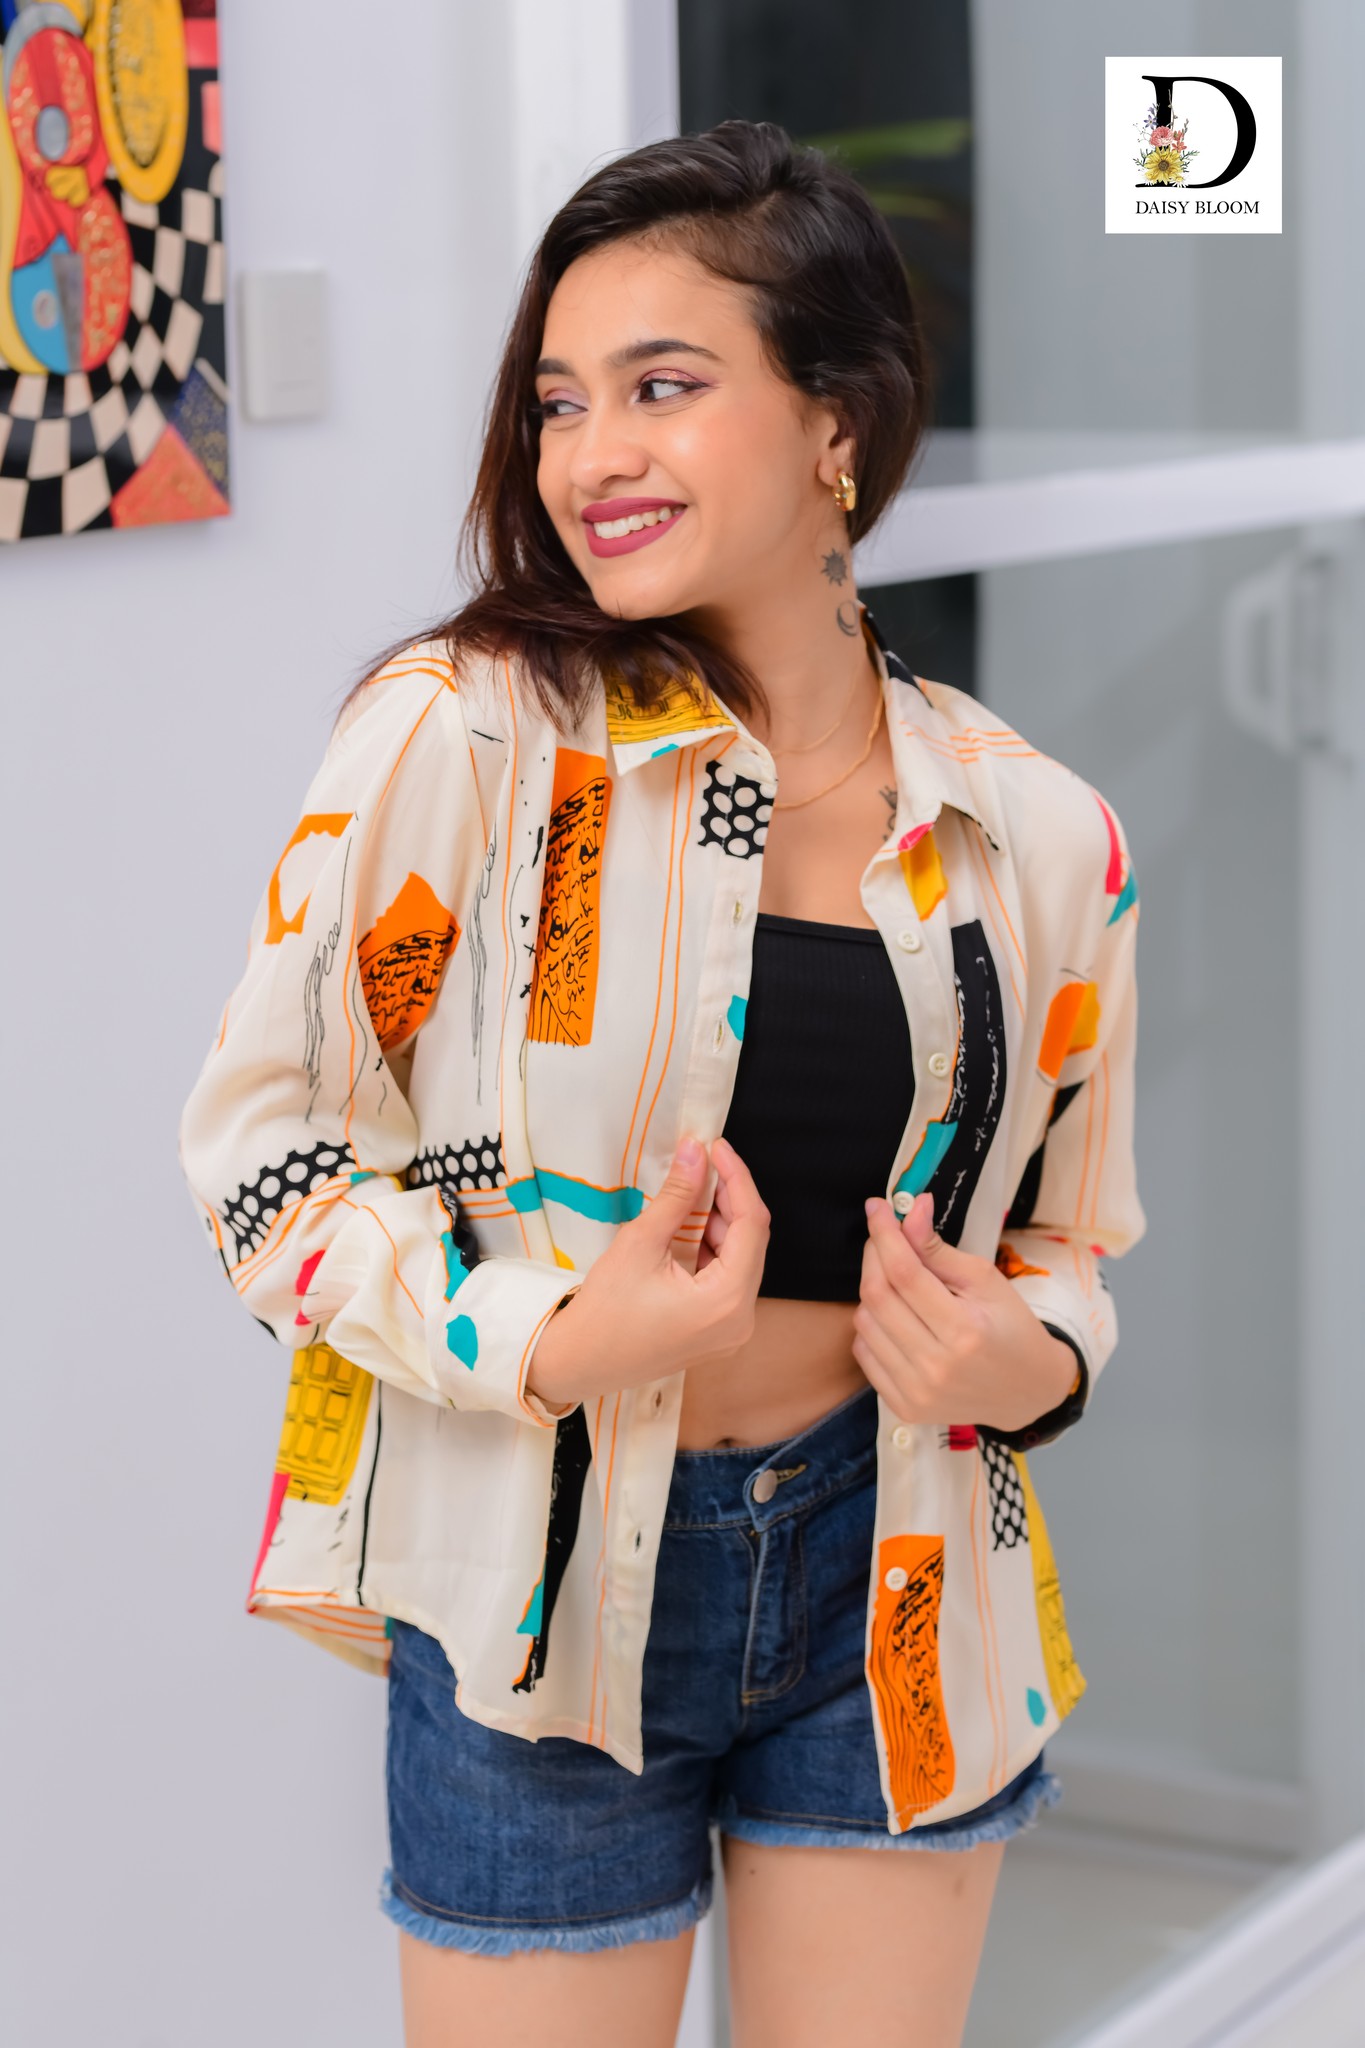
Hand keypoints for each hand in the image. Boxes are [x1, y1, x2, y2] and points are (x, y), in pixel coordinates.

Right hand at [525, 1134, 769, 1408]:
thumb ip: (676, 1196)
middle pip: (751, 1242)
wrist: (579, 1362)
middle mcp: (741, 1319)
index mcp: (728, 1301)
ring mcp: (732, 1330)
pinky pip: (727, 1279)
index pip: (752, 1225)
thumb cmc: (605, 1309)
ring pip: (740, 1259)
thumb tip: (696, 1151)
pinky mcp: (717, 1332)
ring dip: (719, 1222)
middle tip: (702, 1164)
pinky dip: (711, 1248)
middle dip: (728, 1199)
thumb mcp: (640, 1243)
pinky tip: (688, 1227)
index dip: (738, 1179)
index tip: (717, 1147)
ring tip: (689, 1194)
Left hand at [851, 1193, 1078, 1433]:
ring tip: (898, 1282)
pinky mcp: (904, 1406)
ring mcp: (917, 1391)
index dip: (885, 1234)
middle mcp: (936, 1366)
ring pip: (864, 1322)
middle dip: (873, 1255)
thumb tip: (911, 1210)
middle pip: (878, 1296)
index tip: (877, 1207)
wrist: (1026, 1391)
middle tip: (882, 1236)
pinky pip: (864, 1352)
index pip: (905, 1273)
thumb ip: (939, 1249)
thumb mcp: (986, 1280)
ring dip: (873, 1290)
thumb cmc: (1011, 1327)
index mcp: (965, 1331)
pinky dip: (872, 1326)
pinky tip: (896, 1317)